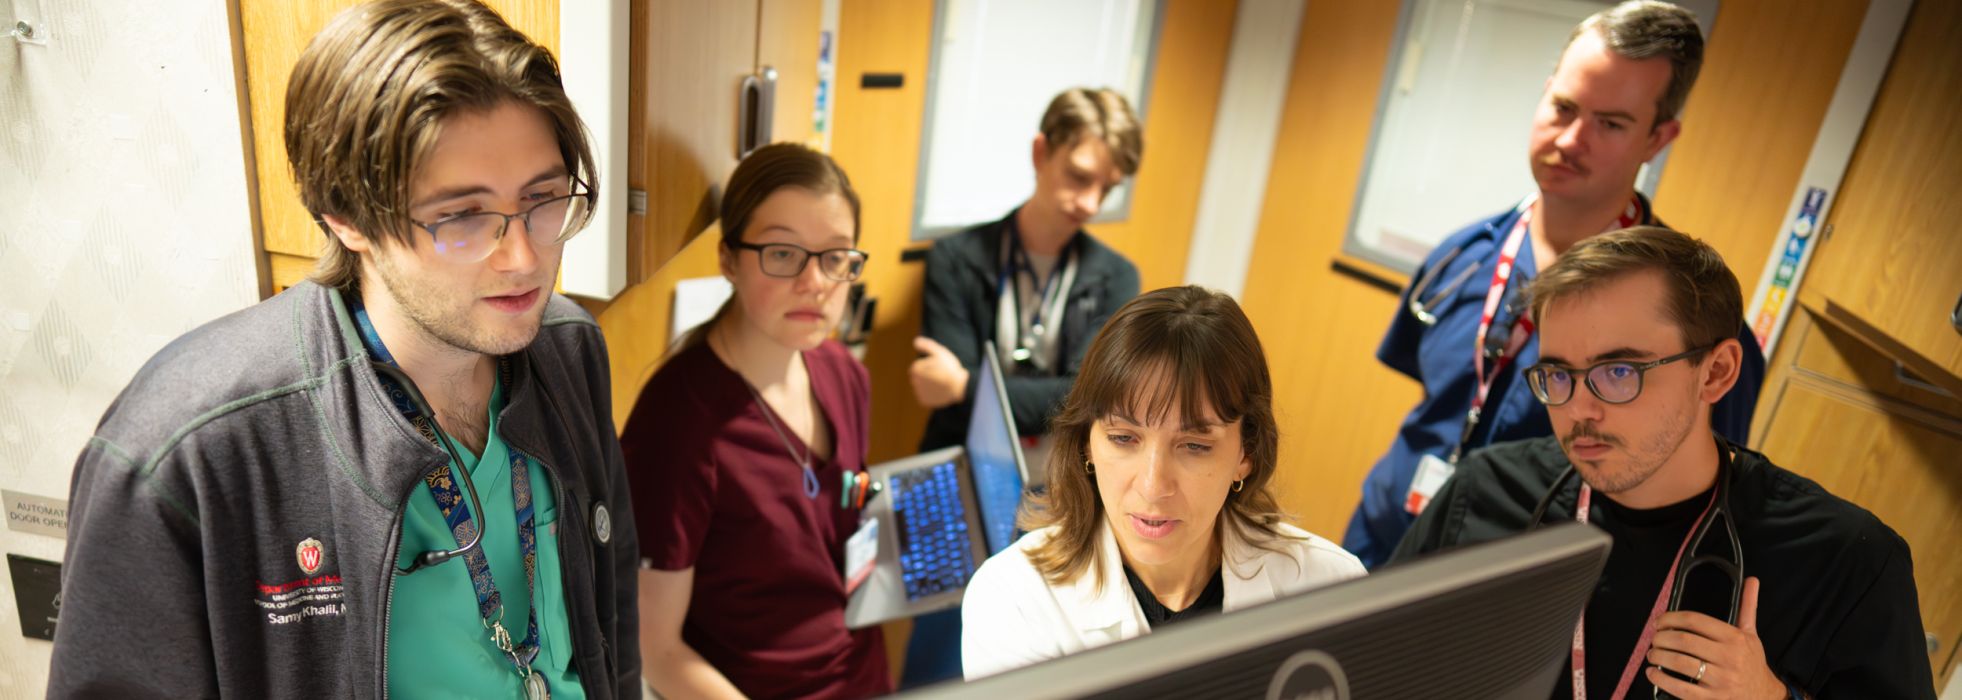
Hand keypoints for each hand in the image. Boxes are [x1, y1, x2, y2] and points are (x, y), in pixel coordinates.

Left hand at [909, 337, 968, 408]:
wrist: (960, 387)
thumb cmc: (950, 368)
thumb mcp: (939, 352)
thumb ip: (926, 345)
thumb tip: (915, 341)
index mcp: (915, 369)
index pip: (918, 366)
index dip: (929, 365)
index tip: (939, 367)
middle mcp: (914, 381)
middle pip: (919, 376)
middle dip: (927, 375)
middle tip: (941, 375)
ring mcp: (918, 392)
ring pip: (922, 386)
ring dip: (929, 384)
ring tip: (942, 383)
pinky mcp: (923, 401)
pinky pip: (925, 396)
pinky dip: (931, 394)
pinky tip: (940, 391)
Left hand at [1645, 577, 1785, 699]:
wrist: (1764, 696)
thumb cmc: (1752, 663)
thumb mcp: (1751, 634)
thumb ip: (1748, 606)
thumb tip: (1752, 580)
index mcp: (1735, 638)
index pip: (1695, 620)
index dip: (1671, 618)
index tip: (1660, 621)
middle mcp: (1728, 658)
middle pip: (1683, 640)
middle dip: (1661, 637)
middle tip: (1654, 638)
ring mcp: (1720, 680)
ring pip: (1679, 662)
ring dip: (1658, 656)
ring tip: (1652, 653)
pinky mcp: (1711, 698)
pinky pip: (1680, 688)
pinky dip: (1661, 678)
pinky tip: (1654, 672)